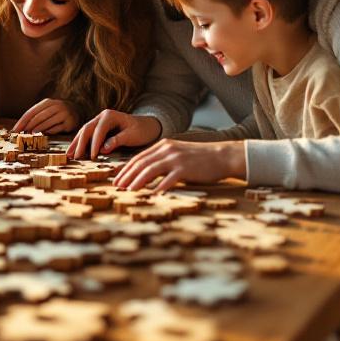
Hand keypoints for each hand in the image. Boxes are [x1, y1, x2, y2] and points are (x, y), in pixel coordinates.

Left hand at [13, 98, 78, 134]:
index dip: (22, 121)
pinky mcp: (70, 122)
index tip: (15, 130)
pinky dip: (50, 131)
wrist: (77, 111)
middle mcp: (56, 106)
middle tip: (22, 133)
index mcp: (47, 102)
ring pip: (48, 122)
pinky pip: (58, 128)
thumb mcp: (47, 110)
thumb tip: (21, 128)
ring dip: (39, 128)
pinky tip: (44, 134)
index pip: (31, 112)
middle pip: (39, 116)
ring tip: (31, 134)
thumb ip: (36, 117)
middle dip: (29, 125)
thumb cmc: (56, 112)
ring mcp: (64, 114)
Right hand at [68, 110, 162, 159]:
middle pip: (87, 129)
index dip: (95, 144)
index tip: (92, 157)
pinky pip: (87, 135)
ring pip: (84, 131)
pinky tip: (74, 151)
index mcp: (110, 115)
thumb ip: (118, 140)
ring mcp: (99, 121)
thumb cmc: (141, 131)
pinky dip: (80, 143)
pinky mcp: (98, 127)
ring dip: (76, 143)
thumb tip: (103, 149)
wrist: (147, 126)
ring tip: (69, 155)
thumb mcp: (132, 136)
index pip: (99, 130)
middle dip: (80, 143)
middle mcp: (102, 116)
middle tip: (76, 157)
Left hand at [113, 139, 245, 191]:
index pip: (139, 157)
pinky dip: (158, 188)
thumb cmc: (200, 159)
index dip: (126, 169)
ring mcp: (176, 159)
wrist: (222, 156)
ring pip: (150, 170)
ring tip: (128, 191)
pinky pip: (168, 179)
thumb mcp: (178, 155)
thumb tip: (147, 175)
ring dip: (137, 181)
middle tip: (117, 187)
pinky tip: (151, 195)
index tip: (117, 179)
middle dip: (126, 175)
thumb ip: (163, 161)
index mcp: (163, 145)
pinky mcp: (186, 169)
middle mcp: (167, 150)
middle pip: (141, 163)